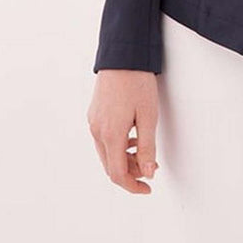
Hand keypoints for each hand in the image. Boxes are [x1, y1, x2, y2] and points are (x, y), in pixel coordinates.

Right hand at [87, 70, 160, 193]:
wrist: (123, 55)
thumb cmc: (137, 81)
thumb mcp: (148, 116)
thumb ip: (147, 148)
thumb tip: (147, 173)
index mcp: (110, 134)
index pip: (117, 174)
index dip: (133, 186)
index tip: (147, 188)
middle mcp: (97, 130)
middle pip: (110, 166)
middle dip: (130, 173)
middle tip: (149, 169)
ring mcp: (93, 122)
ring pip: (106, 154)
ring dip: (124, 160)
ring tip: (144, 152)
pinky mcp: (94, 114)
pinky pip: (103, 140)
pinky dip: (118, 146)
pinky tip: (132, 137)